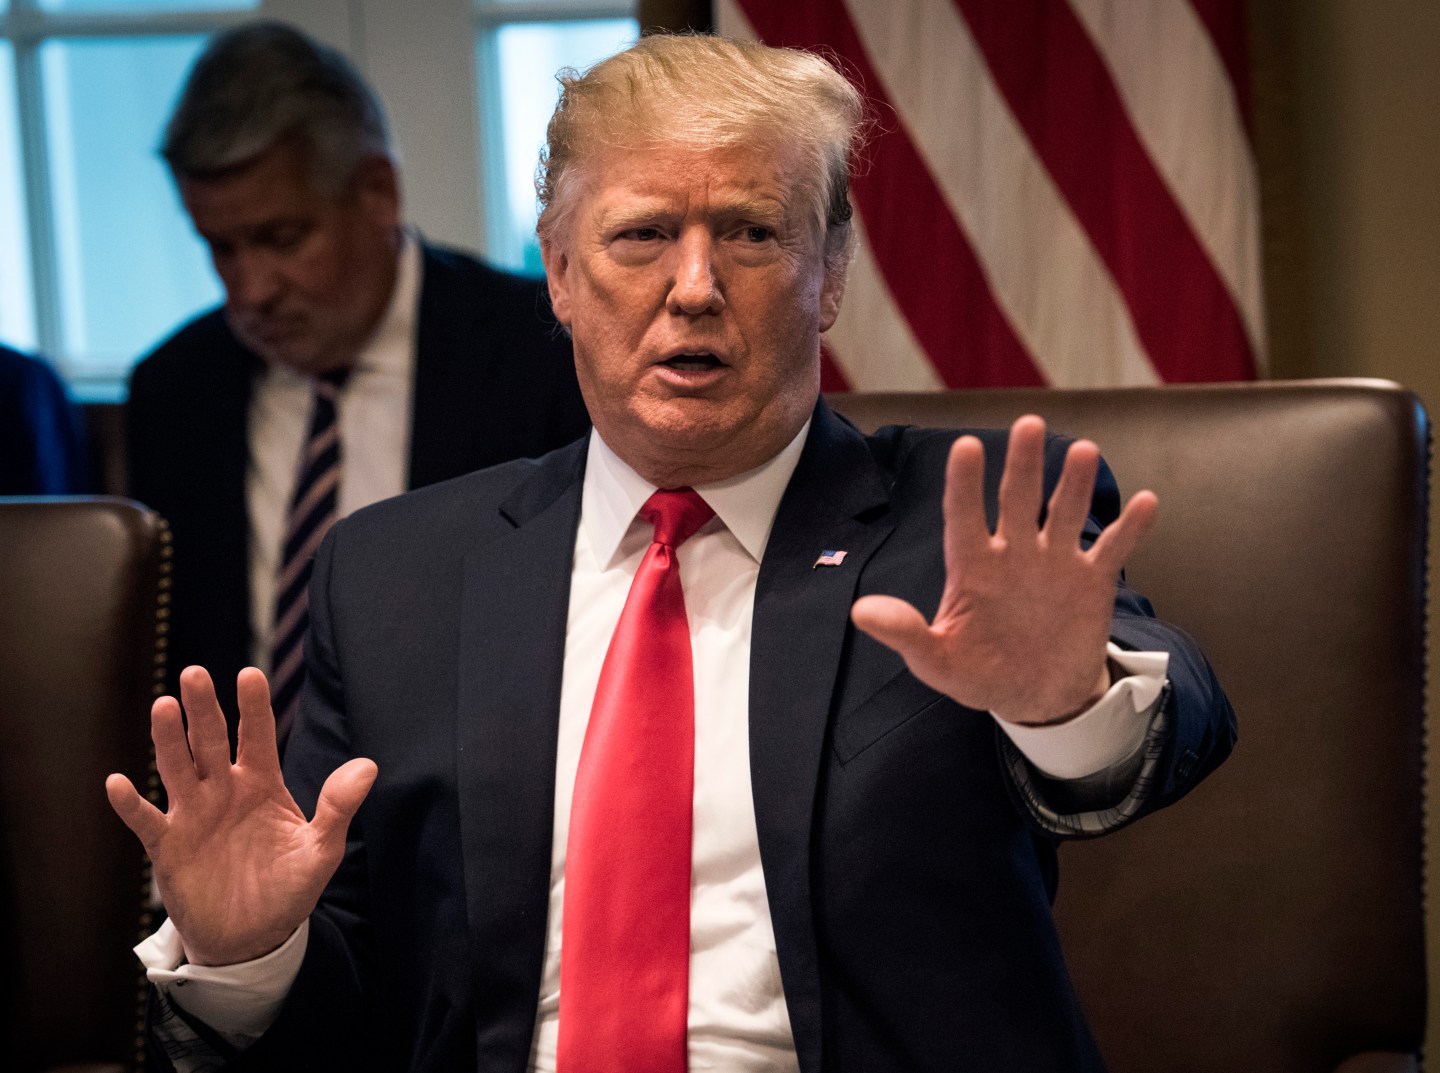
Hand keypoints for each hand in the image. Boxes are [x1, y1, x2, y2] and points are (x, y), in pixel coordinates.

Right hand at [106, 665, 375, 965]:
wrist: (253, 939)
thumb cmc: (288, 889)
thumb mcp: (321, 850)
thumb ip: (338, 807)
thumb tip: (368, 766)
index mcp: (262, 784)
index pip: (257, 736)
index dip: (253, 707)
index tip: (249, 674)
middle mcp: (224, 790)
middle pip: (210, 740)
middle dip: (204, 708)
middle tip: (195, 674)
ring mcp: (194, 815)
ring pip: (177, 768)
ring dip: (168, 739)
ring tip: (164, 707)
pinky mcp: (168, 847)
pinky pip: (146, 820)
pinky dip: (131, 803)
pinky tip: (118, 782)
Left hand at [851, 415, 1156, 724]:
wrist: (1036, 696)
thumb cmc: (978, 673)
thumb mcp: (937, 661)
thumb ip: (906, 634)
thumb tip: (861, 611)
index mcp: (973, 567)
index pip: (964, 517)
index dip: (964, 485)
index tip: (965, 446)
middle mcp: (1014, 553)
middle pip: (1018, 500)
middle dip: (1023, 464)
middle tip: (1028, 424)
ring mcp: (1055, 563)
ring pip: (1065, 513)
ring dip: (1074, 484)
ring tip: (1083, 451)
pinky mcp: (1091, 581)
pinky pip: (1113, 550)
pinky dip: (1131, 528)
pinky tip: (1147, 502)